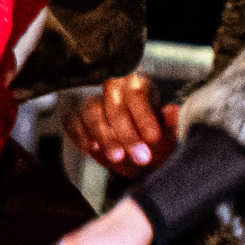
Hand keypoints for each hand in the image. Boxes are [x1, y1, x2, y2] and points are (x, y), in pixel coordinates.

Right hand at [66, 76, 181, 171]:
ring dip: (104, 135)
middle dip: (126, 132)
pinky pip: (72, 120)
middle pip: (114, 103)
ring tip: (117, 157)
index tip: (153, 138)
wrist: (137, 159)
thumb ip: (171, 124)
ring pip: (92, 110)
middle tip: (141, 157)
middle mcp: (115, 89)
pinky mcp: (76, 116)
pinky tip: (90, 149)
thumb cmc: (153, 142)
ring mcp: (94, 101)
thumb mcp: (168, 136)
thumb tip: (172, 111)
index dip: (144, 116)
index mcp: (140, 85)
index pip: (138, 94)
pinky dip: (79, 135)